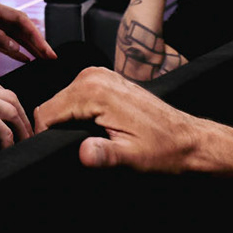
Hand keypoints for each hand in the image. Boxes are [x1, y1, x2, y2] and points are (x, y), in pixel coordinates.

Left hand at [0, 0, 55, 62]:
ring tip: (43, 59)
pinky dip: (15, 51)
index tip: (46, 48)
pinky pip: (3, 43)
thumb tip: (16, 48)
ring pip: (13, 37)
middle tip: (51, 57)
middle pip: (20, 28)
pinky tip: (25, 59)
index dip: (35, 34)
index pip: (20, 20)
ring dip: (28, 47)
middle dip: (37, 42)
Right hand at [0, 66, 30, 146]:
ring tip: (28, 140)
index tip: (10, 113)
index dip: (6, 101)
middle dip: (23, 113)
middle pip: (11, 97)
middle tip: (28, 129)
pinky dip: (9, 140)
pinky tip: (9, 149)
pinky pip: (3, 129)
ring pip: (14, 110)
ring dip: (23, 126)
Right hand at [33, 67, 213, 172]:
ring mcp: (99, 75)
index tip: (54, 154)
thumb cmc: (164, 148)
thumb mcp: (132, 157)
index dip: (44, 137)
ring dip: (65, 121)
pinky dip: (76, 113)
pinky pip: (75, 96)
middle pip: (52, 105)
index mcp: (95, 91)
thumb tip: (84, 153)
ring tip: (86, 140)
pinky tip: (92, 128)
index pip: (46, 112)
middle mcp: (94, 76)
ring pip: (61, 101)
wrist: (188, 139)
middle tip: (73, 151)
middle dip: (54, 129)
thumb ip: (105, 155)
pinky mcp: (104, 79)